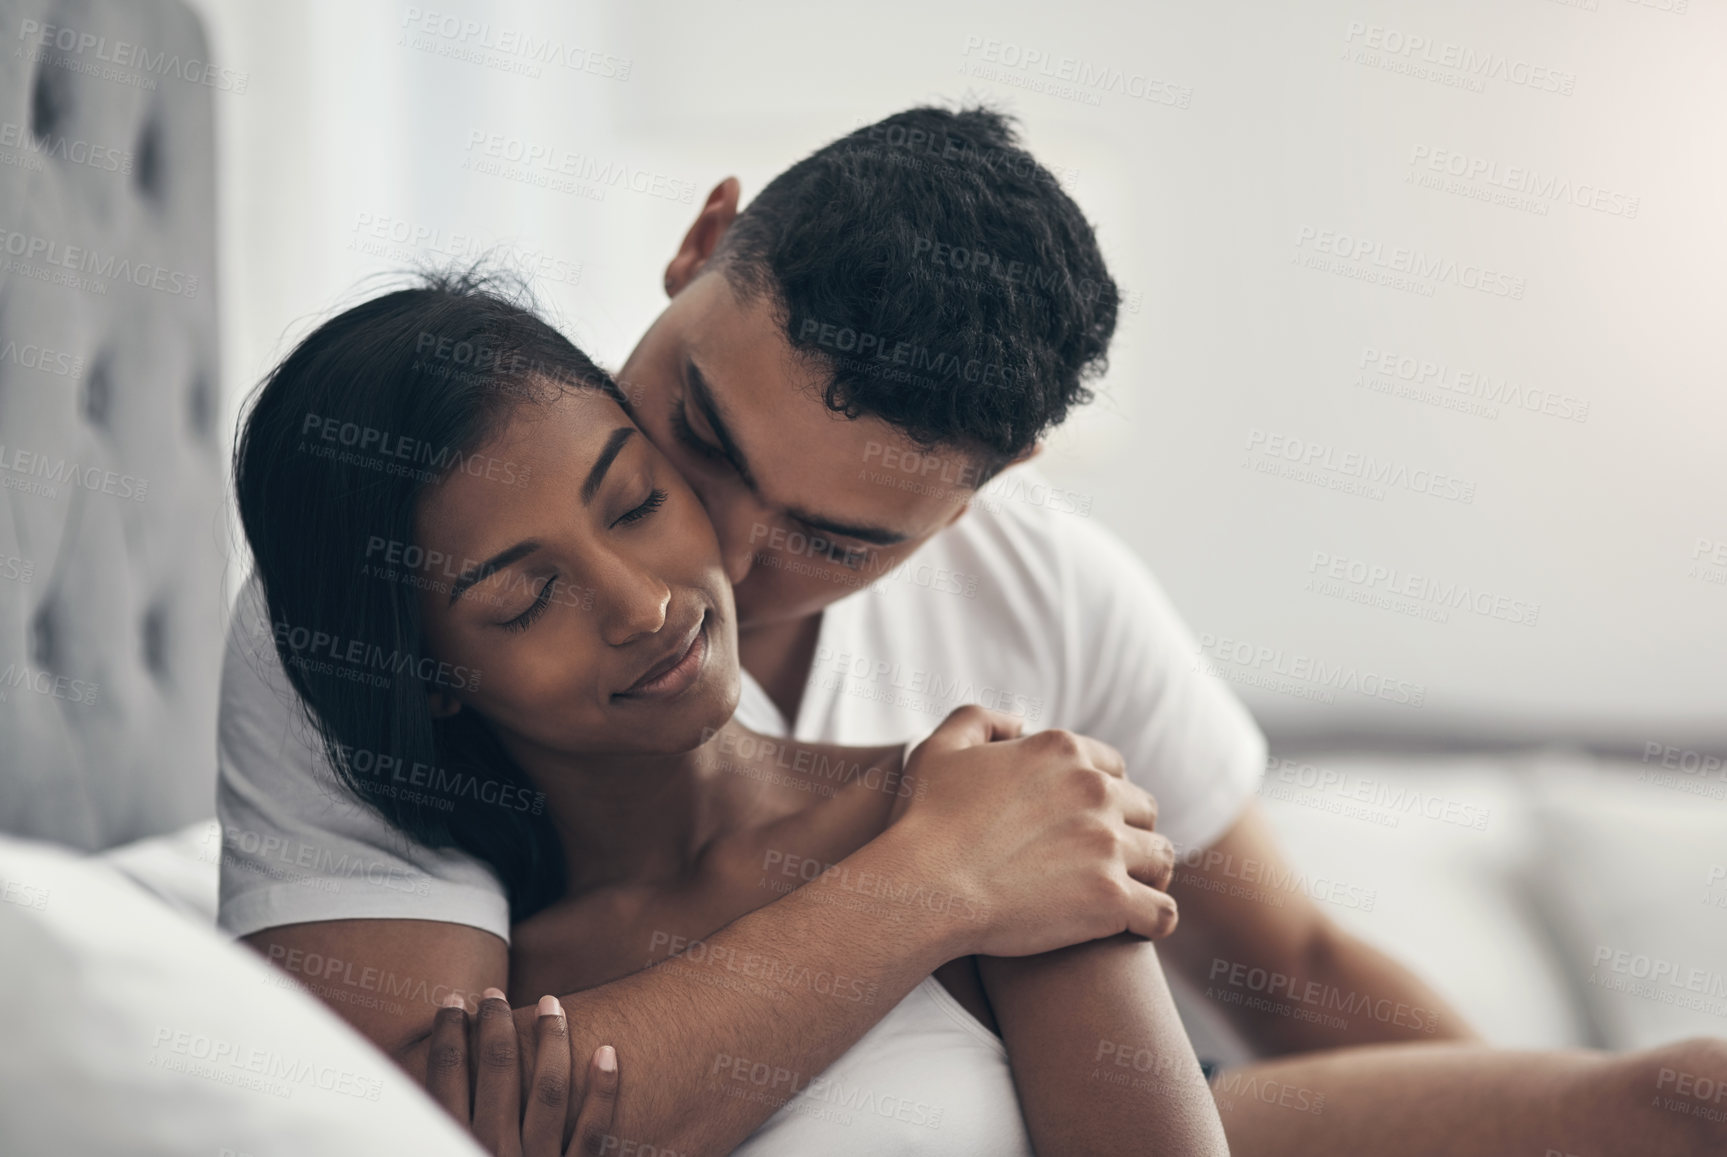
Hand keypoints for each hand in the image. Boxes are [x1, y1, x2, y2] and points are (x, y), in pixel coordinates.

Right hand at [426, 988, 620, 1156]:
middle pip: (498, 1071)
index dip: (449, 1032)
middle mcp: (494, 1150)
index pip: (448, 1075)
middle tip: (495, 992)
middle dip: (495, 1024)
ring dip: (552, 1040)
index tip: (455, 1001)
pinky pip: (593, 1133)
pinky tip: (607, 1051)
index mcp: (455, 1145)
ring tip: (551, 1003)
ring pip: (548, 1091)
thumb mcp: (435, 1155)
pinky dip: (603, 1091)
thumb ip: (432, 1126)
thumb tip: (402, 1089)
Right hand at [890, 705, 1177, 957]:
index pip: (1113, 767)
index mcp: (1061, 750)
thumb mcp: (941, 748)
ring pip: (1160, 857)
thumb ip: (980, 720)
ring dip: (1146, 875)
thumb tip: (1019, 722)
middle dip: (1128, 832)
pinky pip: (1162, 912)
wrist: (922, 887)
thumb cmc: (923, 821)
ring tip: (1126, 894)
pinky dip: (1154, 920)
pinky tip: (1136, 926)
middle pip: (1143, 808)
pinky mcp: (1111, 898)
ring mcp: (1107, 844)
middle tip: (1104, 861)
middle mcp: (1093, 789)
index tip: (1084, 821)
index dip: (1102, 794)